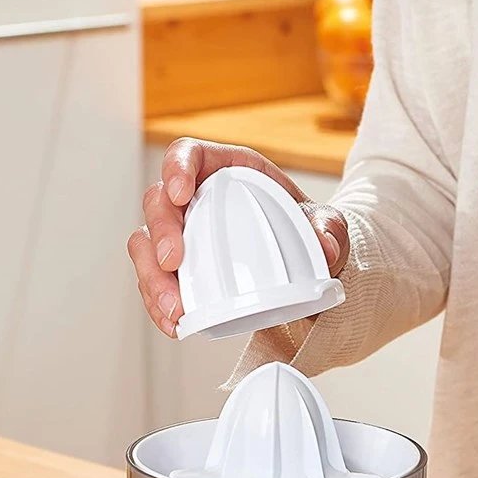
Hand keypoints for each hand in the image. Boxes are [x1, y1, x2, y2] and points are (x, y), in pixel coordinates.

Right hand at [128, 139, 349, 336]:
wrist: (307, 271)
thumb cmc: (308, 234)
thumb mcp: (328, 225)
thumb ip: (330, 230)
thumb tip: (326, 247)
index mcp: (227, 171)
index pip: (188, 154)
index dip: (176, 168)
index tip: (180, 194)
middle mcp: (197, 199)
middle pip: (158, 202)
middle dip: (159, 232)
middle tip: (172, 262)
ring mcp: (184, 235)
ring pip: (147, 244)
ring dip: (152, 276)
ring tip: (174, 306)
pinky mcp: (180, 270)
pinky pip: (155, 281)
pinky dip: (159, 303)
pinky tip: (174, 323)